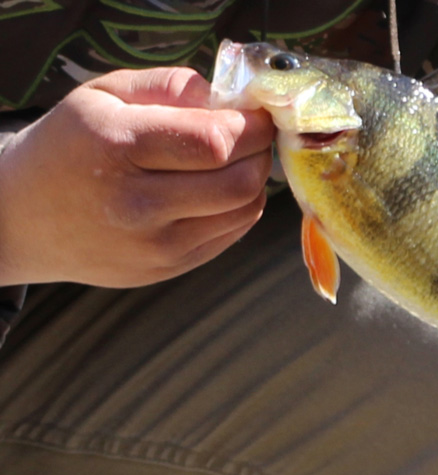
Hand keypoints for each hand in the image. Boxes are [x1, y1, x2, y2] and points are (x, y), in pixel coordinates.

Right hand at [0, 67, 273, 287]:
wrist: (23, 220)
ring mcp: (155, 247)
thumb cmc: (69, 145)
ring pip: (244, 211)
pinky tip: (218, 190)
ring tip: (236, 162)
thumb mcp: (104, 95)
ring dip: (255, 182)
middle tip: (253, 137)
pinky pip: (231, 235)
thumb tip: (229, 101)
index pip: (216, 142)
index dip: (251, 127)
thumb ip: (169, 87)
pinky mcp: (167, 270)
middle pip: (240, 182)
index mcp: (118, 148)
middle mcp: (138, 205)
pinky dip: (239, 208)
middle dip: (260, 153)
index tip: (256, 115)